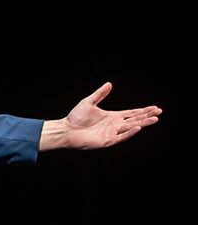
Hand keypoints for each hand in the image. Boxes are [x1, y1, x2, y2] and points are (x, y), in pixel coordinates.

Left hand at [44, 83, 160, 150]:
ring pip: (131, 128)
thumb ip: (100, 94)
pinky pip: (121, 137)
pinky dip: (130, 132)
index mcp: (112, 117)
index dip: (143, 110)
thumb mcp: (89, 102)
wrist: (66, 130)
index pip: (131, 113)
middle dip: (147, 116)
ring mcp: (112, 133)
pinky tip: (138, 127)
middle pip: (135, 119)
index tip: (155, 107)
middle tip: (159, 112)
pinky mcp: (107, 141)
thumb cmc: (75, 117)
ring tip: (154, 119)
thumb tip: (109, 84)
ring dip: (143, 123)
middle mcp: (114, 125)